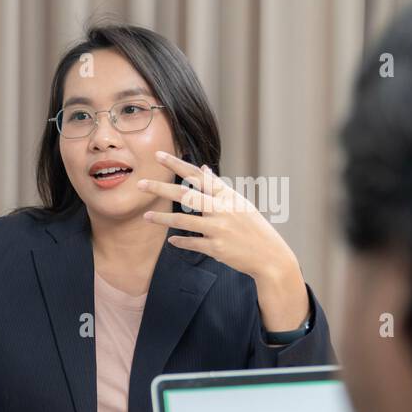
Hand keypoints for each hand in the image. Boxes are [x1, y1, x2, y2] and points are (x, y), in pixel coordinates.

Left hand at [137, 150, 309, 330]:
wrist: (270, 255)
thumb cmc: (252, 227)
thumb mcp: (238, 202)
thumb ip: (218, 187)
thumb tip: (203, 168)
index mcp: (227, 195)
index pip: (198, 176)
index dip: (177, 165)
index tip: (159, 155)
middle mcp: (222, 209)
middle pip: (186, 195)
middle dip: (161, 188)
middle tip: (140, 184)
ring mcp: (219, 228)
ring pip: (184, 220)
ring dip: (162, 218)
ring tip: (146, 216)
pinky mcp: (217, 248)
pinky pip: (191, 243)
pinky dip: (180, 241)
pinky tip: (171, 240)